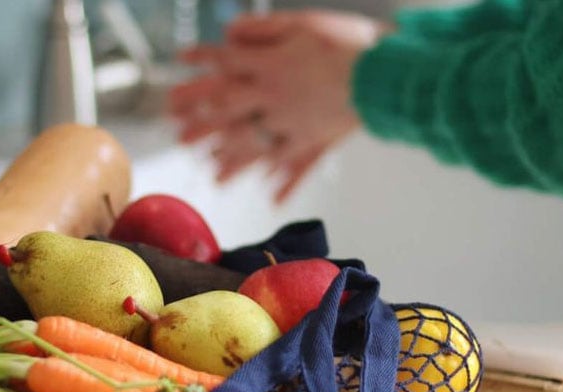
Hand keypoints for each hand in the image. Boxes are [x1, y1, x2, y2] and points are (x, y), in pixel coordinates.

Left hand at [169, 11, 387, 202]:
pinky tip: (272, 197)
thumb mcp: (300, 23)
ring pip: (253, 145)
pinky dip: (284, 181)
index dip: (202, 61)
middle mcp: (272, 99)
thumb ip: (261, 30)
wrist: (382, 73)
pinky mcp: (314, 139)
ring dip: (231, 161)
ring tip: (213, 175)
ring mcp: (291, 123)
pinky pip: (294, 163)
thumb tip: (229, 34)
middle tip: (179, 138)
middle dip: (202, 124)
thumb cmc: (346, 43)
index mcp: (268, 67)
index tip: (182, 61)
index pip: (225, 65)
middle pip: (228, 112)